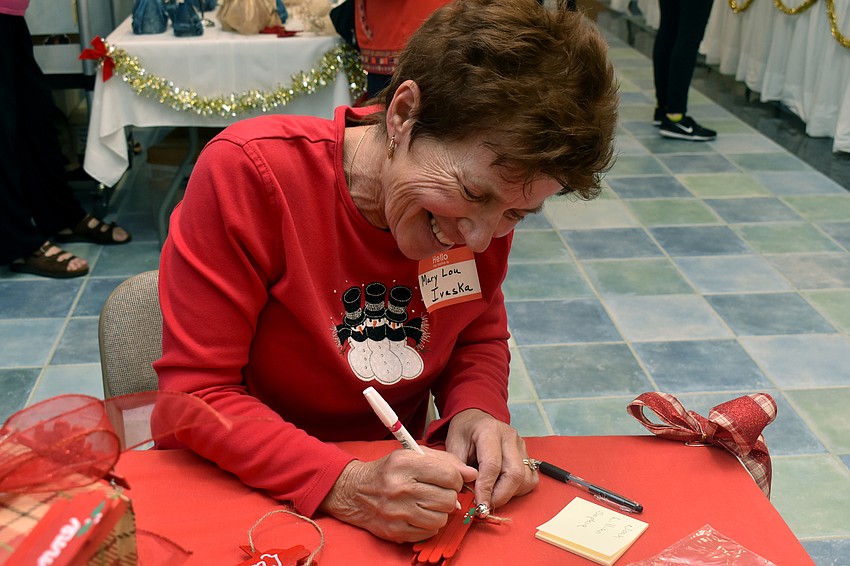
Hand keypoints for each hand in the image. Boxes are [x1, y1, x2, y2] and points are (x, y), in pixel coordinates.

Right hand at [318, 447, 476, 541]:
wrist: (355, 492)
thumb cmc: (389, 471)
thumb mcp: (413, 455)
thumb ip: (445, 461)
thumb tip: (472, 473)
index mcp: (406, 464)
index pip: (450, 476)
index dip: (456, 479)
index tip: (450, 480)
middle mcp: (401, 488)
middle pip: (448, 500)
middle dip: (449, 496)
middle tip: (439, 492)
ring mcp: (398, 513)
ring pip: (441, 518)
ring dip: (440, 512)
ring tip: (429, 503)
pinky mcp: (396, 531)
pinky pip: (429, 533)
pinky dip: (430, 525)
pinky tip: (420, 514)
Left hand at [445, 409, 537, 511]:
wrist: (475, 419)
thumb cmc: (463, 433)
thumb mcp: (453, 446)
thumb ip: (459, 468)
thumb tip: (467, 494)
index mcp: (489, 431)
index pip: (492, 465)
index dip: (486, 489)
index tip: (479, 506)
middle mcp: (509, 436)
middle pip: (514, 474)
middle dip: (500, 496)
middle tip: (485, 506)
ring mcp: (521, 445)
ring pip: (525, 479)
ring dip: (509, 494)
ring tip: (492, 495)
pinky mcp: (527, 454)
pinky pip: (531, 478)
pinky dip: (519, 490)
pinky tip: (503, 488)